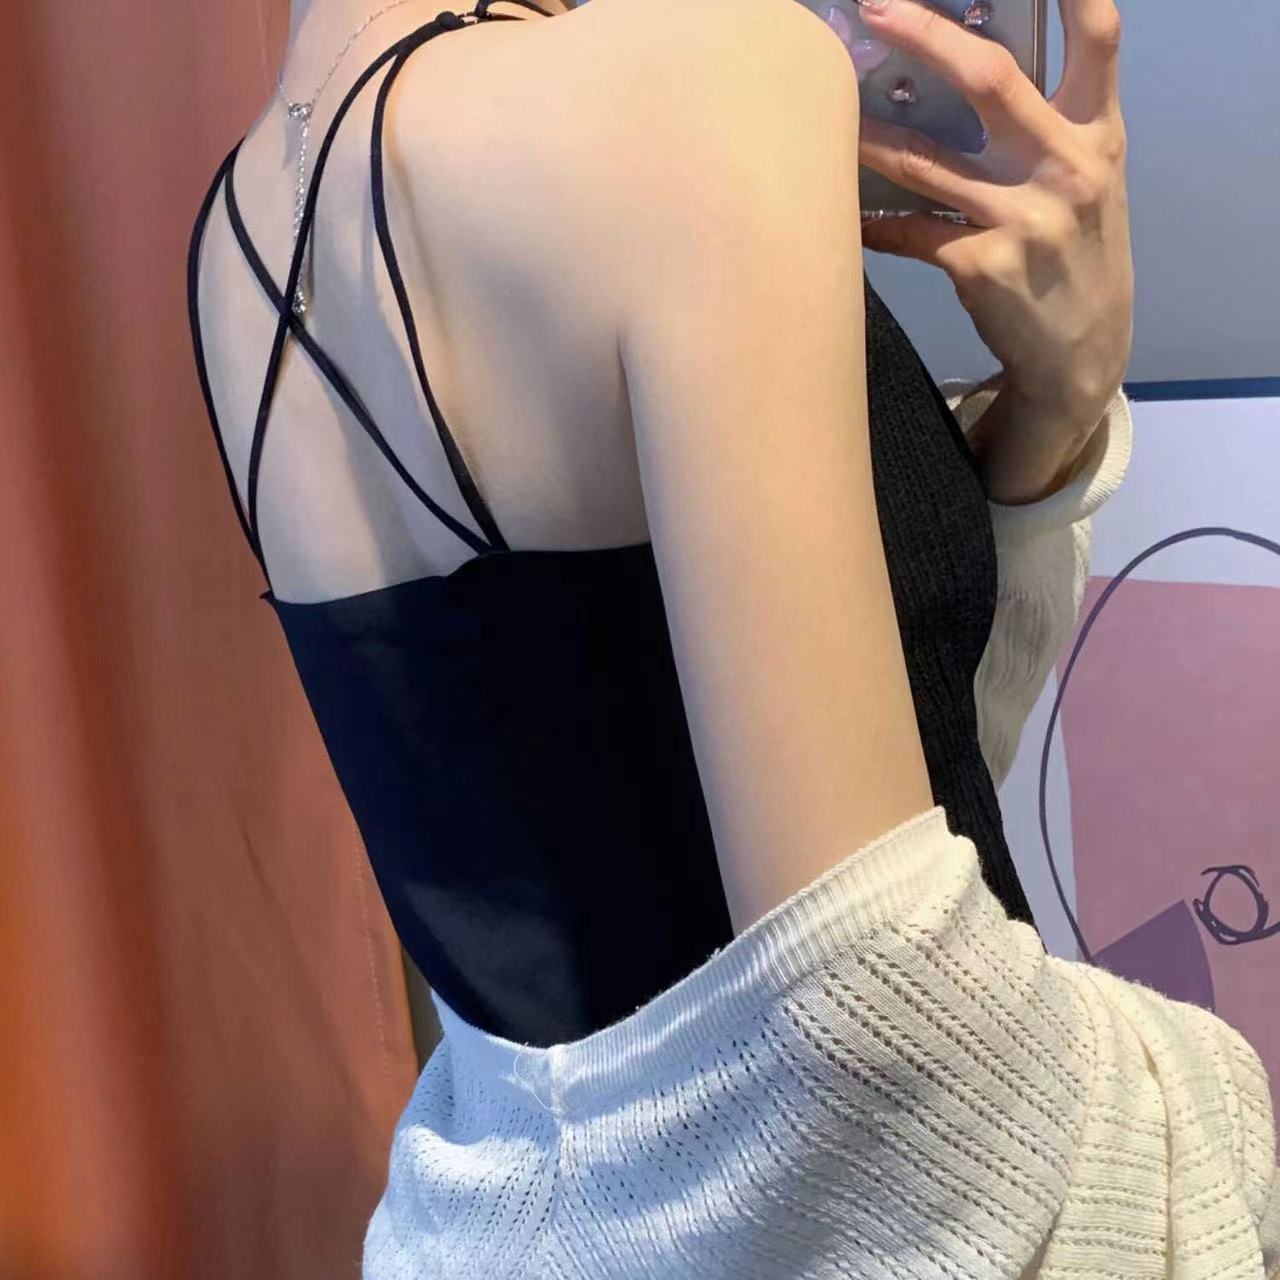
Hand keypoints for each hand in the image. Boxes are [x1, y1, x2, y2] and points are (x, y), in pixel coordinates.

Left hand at [850, 0, 1133, 502]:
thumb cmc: (1077, 252)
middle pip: (991, 81)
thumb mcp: (1088, 180)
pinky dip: (872, 222)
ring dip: (870, 137)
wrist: (1084, 350)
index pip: (1101, 38)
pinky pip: (908, 231)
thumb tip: (968, 67)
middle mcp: (1067, 167)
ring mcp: (1024, 218)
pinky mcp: (982, 266)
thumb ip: (1050, 124)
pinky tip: (844, 215)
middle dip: (927, 36)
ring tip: (824, 114)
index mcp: (1098, 134)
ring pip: (928, 162)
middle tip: (873, 7)